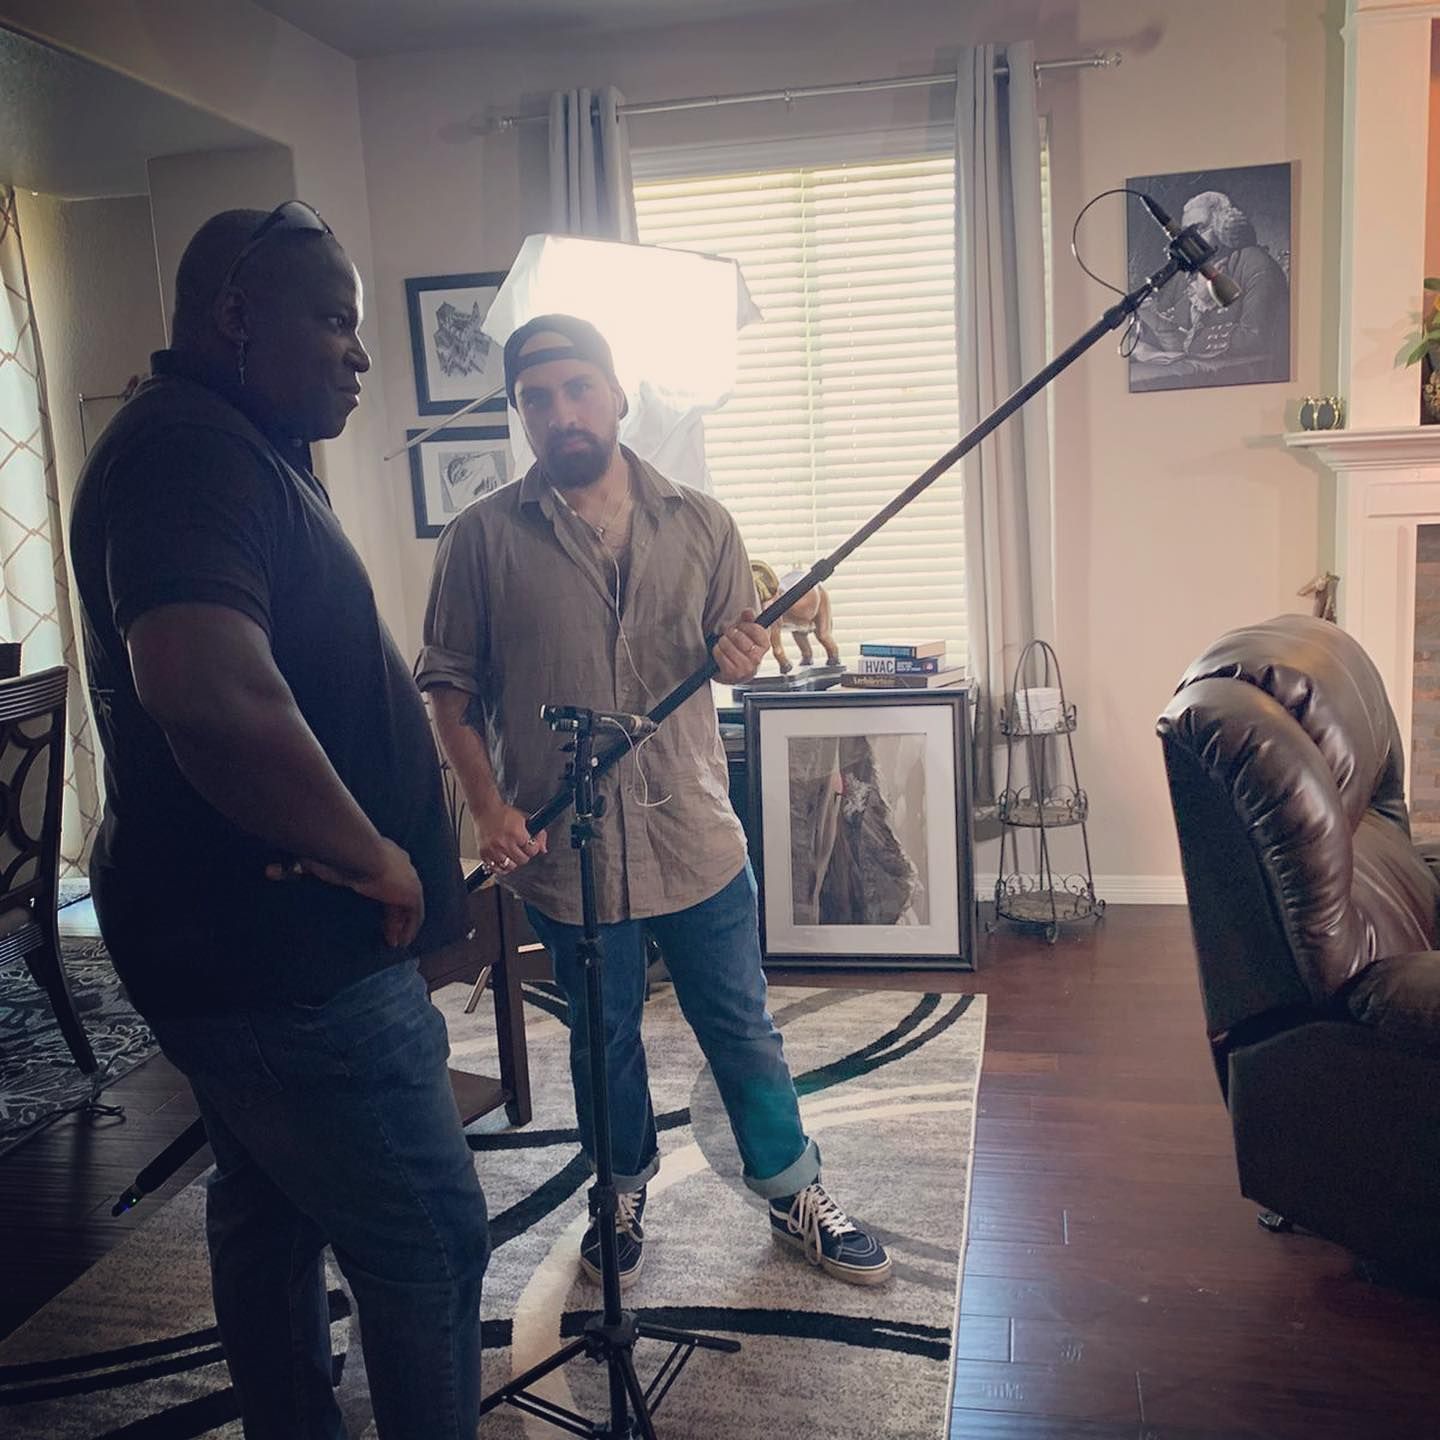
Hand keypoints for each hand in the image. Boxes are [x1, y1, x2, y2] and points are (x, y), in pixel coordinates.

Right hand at [267, 838, 424, 948]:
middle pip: (400, 893)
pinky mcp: (412, 893)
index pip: (385, 877)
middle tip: (386, 932)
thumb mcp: (317, 861)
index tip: (375, 909)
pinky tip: (401, 942)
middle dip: (394, 913)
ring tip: (393, 942)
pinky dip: (409, 928)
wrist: (358, 853)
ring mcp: (409, 878)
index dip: (381, 894)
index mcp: (382, 854)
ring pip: (408, 906)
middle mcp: (400, 863)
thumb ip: (297, 867)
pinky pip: (415, 915)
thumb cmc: (338, 854)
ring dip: (401, 924)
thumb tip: (269, 871)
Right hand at [475, 802, 546, 877]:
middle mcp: (504, 843)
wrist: (485, 810)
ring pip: (509, 867)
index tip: (530, 845)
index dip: (533, 848)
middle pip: (522, 860)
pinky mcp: (484, 854)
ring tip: (511, 854)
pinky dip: (500, 867)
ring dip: (513, 862)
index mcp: (516, 833)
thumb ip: (539, 834)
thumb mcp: (525, 819)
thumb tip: (543, 849)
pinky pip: (495, 869)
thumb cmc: (504, 813)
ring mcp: (493, 850)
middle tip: (521, 849)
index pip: (532, 850)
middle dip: (524, 855)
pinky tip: (502, 860)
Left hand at [711, 608, 769, 683]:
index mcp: (764, 647)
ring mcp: (746, 669)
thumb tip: (748, 611)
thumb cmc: (739, 649)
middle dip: (731, 633)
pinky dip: (717, 651)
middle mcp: (757, 659)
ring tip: (723, 643)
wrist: (729, 671)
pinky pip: (721, 655)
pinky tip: (720, 652)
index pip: (757, 630)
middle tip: (728, 634)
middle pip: (740, 638)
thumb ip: (747, 619)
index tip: (740, 626)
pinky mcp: (733, 675)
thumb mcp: (744, 631)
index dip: (745, 625)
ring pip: (729, 646)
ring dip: (722, 642)